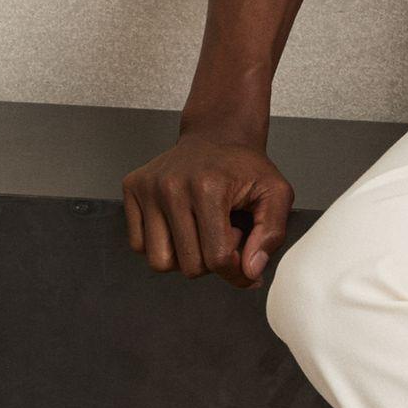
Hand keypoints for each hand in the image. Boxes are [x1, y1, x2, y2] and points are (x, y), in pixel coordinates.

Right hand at [122, 131, 294, 288]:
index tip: (244, 257)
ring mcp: (147, 188)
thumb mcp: (277, 194)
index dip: (236, 269)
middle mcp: (171, 187)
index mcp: (209, 188)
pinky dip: (162, 245)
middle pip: (189, 266)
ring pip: (160, 261)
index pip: (218, 257)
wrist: (217, 135)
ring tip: (201, 232)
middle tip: (223, 235)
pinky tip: (182, 226)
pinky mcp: (131, 189)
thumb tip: (250, 272)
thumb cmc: (245, 167)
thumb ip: (272, 234)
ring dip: (184, 258)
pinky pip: (139, 245)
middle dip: (212, 263)